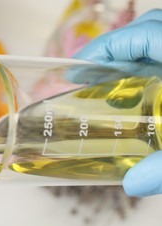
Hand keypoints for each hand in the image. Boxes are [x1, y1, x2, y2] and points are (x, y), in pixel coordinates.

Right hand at [73, 9, 161, 196]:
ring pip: (160, 43)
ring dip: (132, 60)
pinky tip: (145, 94)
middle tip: (91, 78)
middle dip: (113, 52)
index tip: (79, 67)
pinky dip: (151, 69)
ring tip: (112, 85)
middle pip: (148, 31)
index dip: (105, 47)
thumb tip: (132, 185)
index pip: (143, 33)